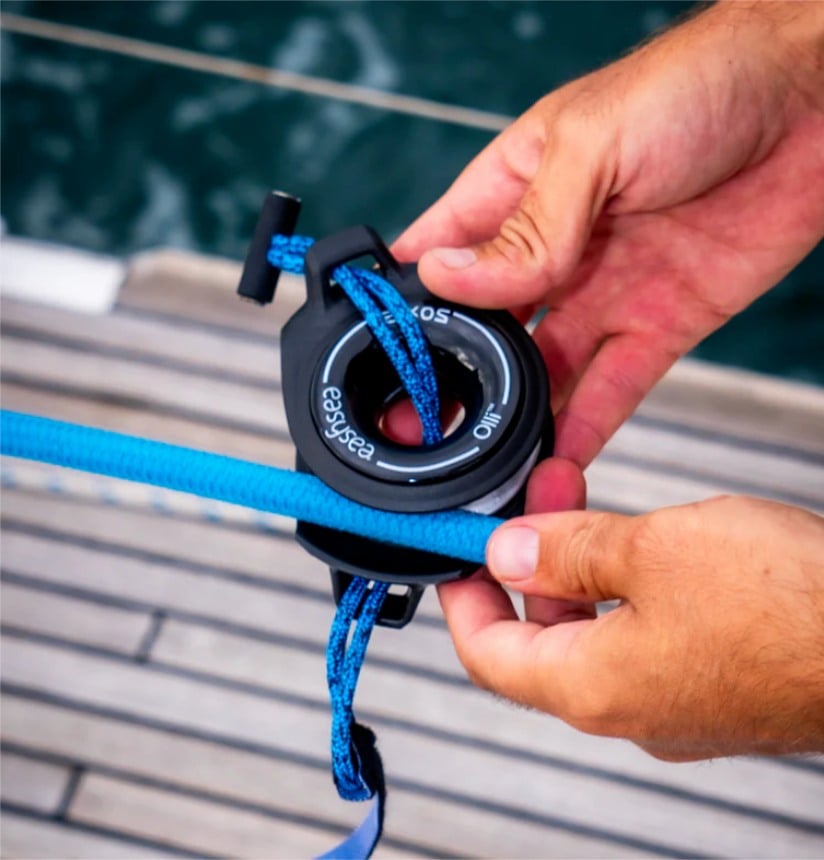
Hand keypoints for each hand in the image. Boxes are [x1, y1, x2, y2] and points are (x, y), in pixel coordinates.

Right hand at [394, 1, 823, 465]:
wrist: (813, 102)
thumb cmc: (698, 86)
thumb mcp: (592, 148)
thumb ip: (526, 227)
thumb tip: (447, 275)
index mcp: (516, 190)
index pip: (441, 252)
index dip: (407, 300)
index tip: (379, 352)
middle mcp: (552, 250)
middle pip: (486, 327)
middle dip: (455, 375)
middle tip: (425, 426)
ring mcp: (603, 290)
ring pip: (545, 370)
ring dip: (516, 415)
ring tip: (484, 460)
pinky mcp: (659, 323)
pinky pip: (613, 386)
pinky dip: (585, 427)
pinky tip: (554, 460)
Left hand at [438, 494, 823, 759]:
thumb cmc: (789, 603)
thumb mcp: (654, 549)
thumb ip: (567, 554)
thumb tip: (507, 553)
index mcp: (593, 688)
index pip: (486, 654)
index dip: (462, 595)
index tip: (457, 548)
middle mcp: (627, 709)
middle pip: (538, 639)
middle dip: (526, 560)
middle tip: (536, 493)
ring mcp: (673, 701)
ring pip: (592, 631)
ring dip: (577, 564)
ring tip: (582, 495)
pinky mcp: (713, 683)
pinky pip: (642, 635)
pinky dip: (623, 586)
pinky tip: (639, 538)